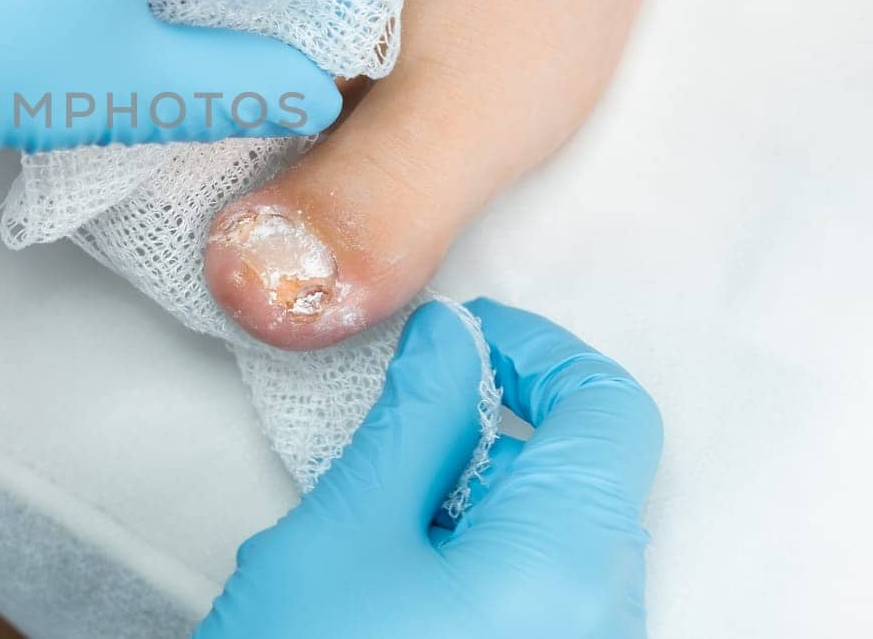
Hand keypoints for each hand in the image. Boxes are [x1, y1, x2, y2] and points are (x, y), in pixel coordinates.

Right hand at [197, 298, 661, 637]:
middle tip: (398, 430)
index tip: (462, 343)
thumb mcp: (345, 532)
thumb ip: (413, 419)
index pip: (609, 409)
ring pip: (559, 537)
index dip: (536, 353)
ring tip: (381, 525)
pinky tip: (398, 583)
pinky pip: (542, 596)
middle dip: (493, 431)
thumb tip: (451, 343)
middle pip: (586, 473)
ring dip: (480, 496)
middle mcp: (604, 619)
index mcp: (567, 564)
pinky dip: (482, 557)